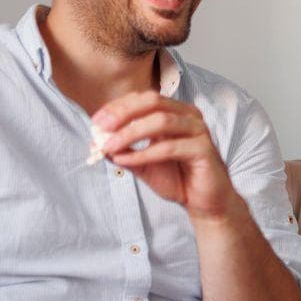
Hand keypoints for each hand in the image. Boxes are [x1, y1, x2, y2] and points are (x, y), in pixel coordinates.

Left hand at [92, 91, 240, 221]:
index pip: (143, 98)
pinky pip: (170, 147)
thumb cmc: (177, 179)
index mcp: (175, 112)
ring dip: (131, 133)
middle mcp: (188, 115)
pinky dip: (144, 153)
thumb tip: (97, 142)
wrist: (203, 202)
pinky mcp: (204, 149)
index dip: (118, 107)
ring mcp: (198, 130)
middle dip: (123, 113)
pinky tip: (127, 160)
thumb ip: (123, 151)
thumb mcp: (142, 163)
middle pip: (152, 101)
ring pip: (161, 121)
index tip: (96, 122)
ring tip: (110, 147)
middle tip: (101, 128)